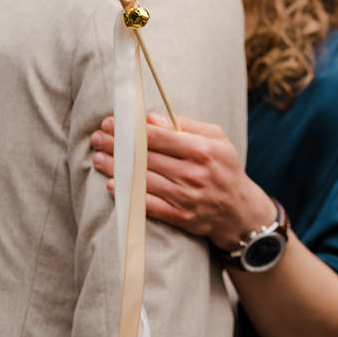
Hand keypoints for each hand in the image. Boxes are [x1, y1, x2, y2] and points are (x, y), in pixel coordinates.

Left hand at [90, 113, 269, 250]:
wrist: (240, 210)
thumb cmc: (225, 168)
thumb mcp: (217, 139)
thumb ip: (186, 126)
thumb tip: (151, 120)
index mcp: (202, 151)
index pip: (157, 137)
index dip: (129, 129)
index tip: (111, 123)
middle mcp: (193, 173)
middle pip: (144, 157)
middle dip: (116, 146)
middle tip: (98, 139)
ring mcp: (186, 196)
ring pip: (141, 180)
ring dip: (115, 169)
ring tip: (99, 158)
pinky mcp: (180, 216)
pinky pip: (147, 204)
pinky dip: (127, 194)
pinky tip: (112, 184)